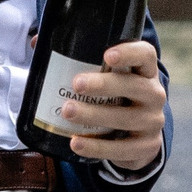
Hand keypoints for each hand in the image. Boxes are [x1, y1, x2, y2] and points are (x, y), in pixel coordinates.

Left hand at [64, 38, 166, 171]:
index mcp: (145, 71)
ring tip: (67, 111)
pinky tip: (76, 143)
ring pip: (125, 118)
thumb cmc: (116, 99)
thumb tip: (38, 42)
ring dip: (94, 115)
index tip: (107, 55)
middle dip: (104, 85)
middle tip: (76, 84)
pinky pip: (121, 149)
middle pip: (134, 86)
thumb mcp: (107, 80)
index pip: (146, 55)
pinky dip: (96, 147)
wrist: (137, 139)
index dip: (130, 53)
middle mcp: (154, 94)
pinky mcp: (145, 148)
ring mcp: (152, 122)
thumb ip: (80, 60)